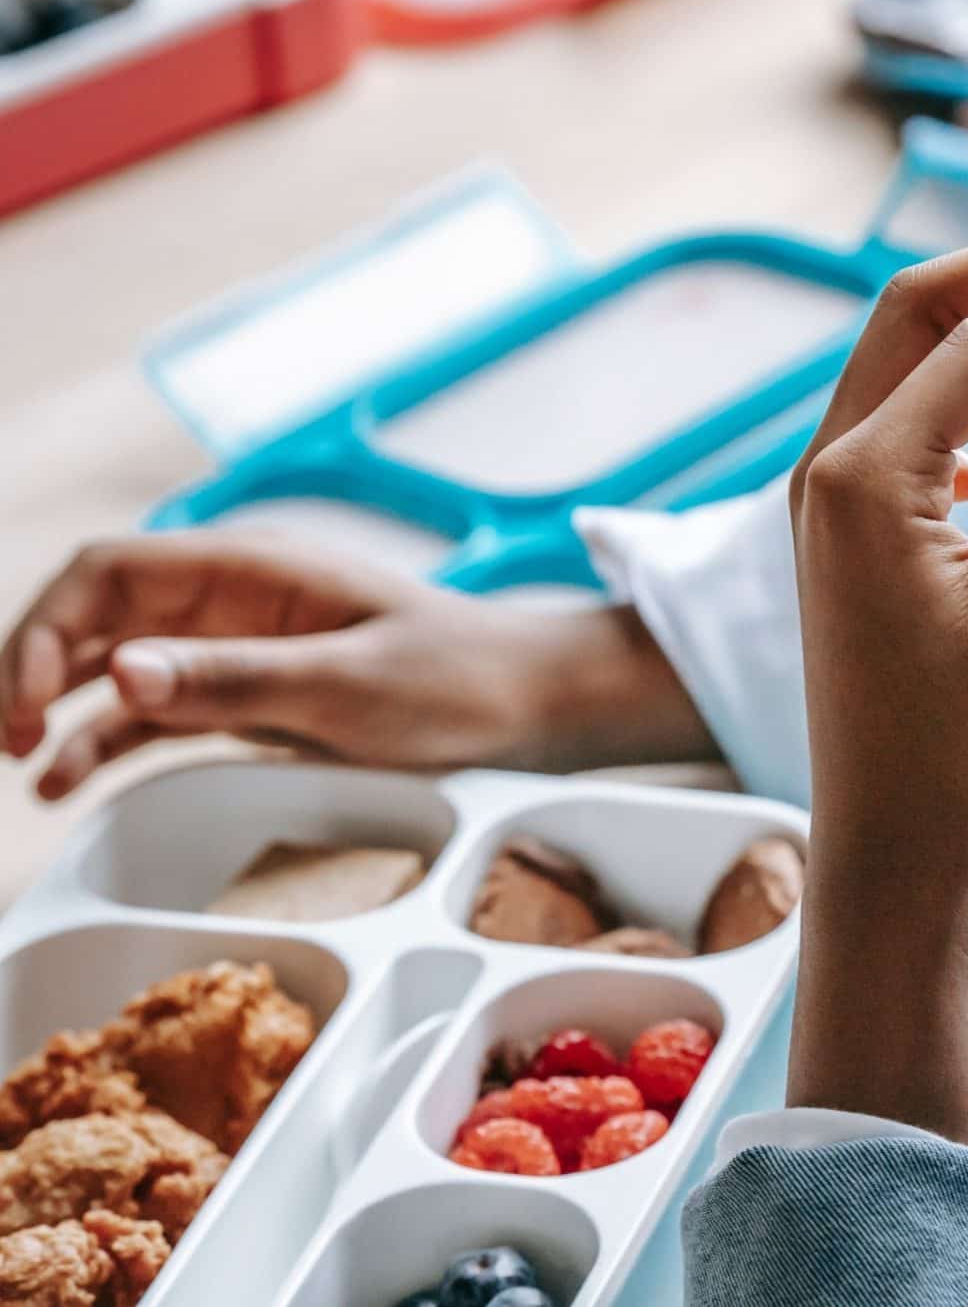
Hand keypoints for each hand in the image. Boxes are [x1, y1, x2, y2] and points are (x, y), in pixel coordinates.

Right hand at [1, 532, 707, 799]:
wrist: (535, 704)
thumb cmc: (459, 682)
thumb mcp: (347, 686)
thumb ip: (235, 678)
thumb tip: (123, 671)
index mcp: (253, 568)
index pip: (109, 571)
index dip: (47, 628)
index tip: (30, 705)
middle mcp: (233, 597)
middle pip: (96, 612)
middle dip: (34, 667)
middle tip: (8, 741)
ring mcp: (239, 645)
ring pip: (115, 661)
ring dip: (58, 705)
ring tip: (23, 766)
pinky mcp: (253, 694)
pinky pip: (158, 708)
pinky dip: (106, 737)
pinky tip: (66, 779)